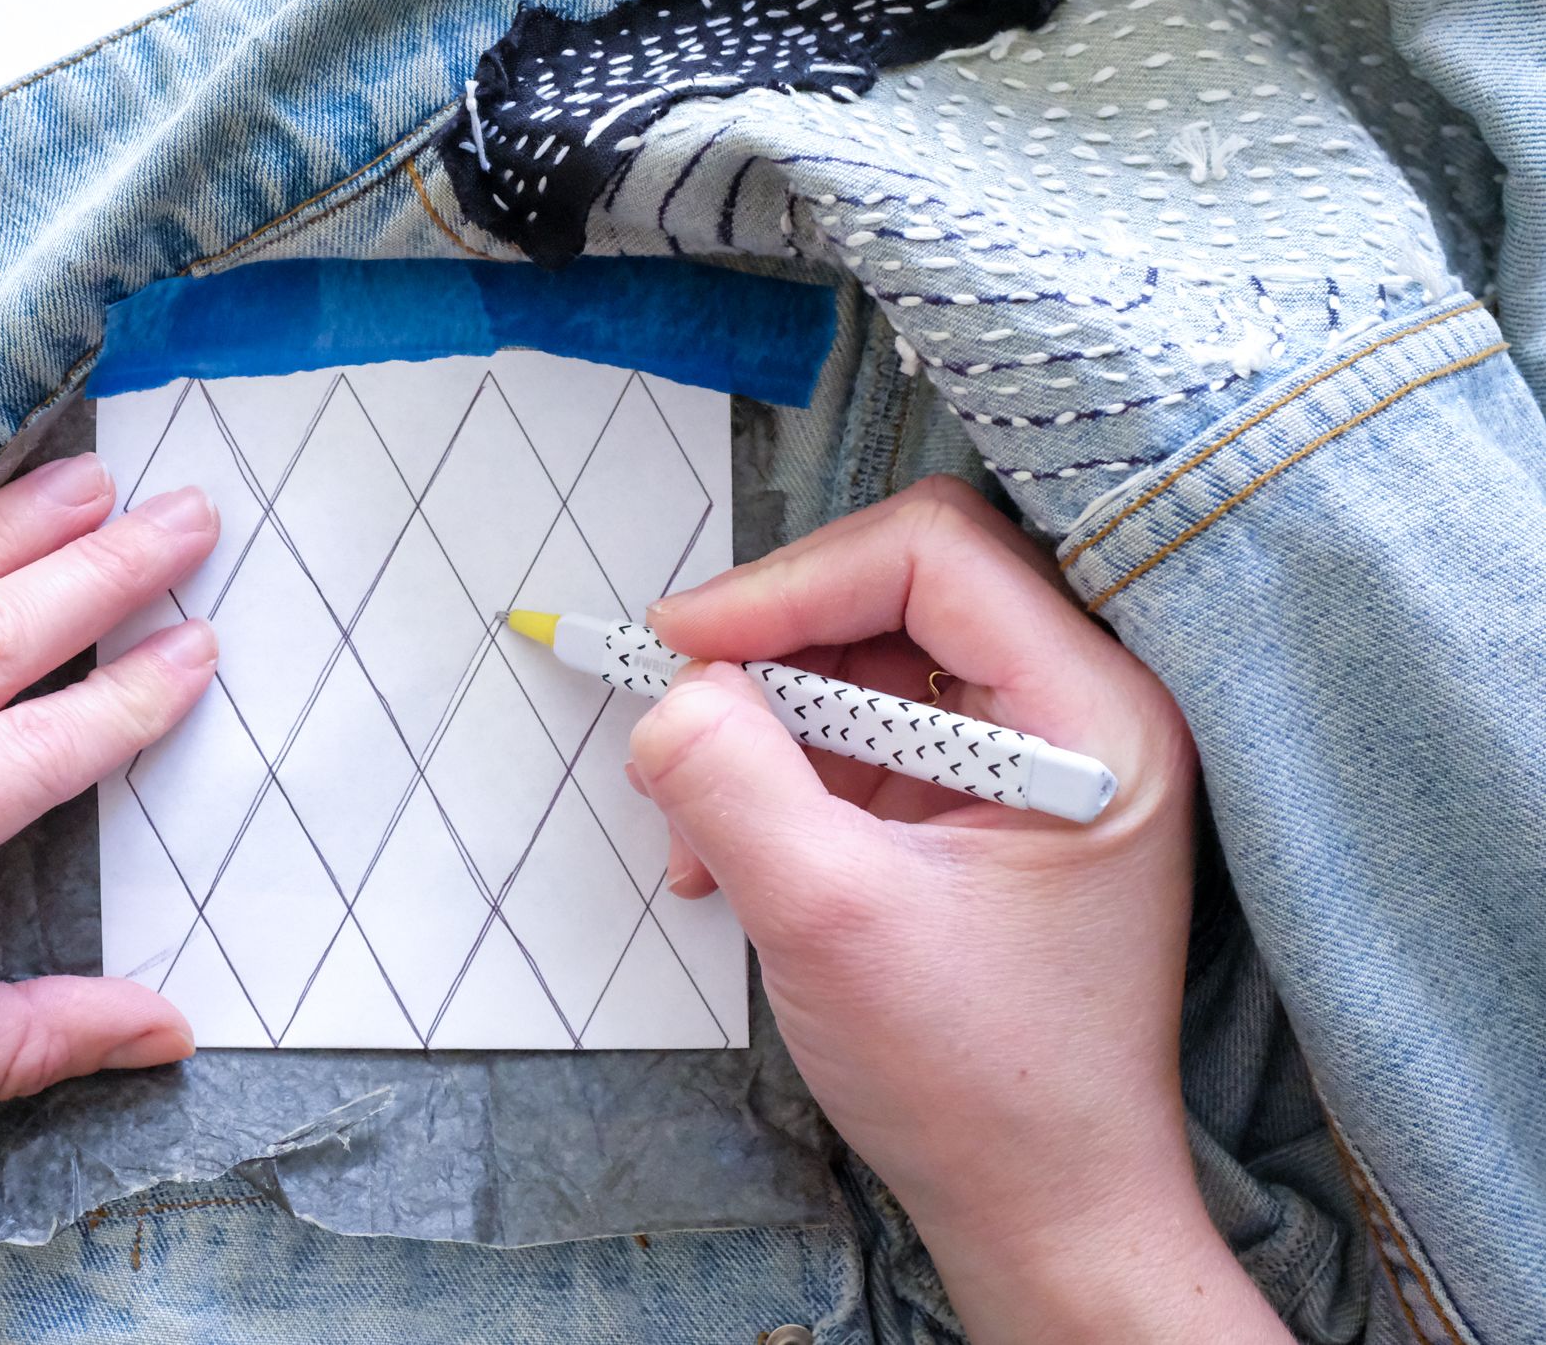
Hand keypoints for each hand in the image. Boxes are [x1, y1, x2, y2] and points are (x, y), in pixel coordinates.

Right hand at [631, 477, 1287, 1343]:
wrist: (1041, 1207)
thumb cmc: (977, 1084)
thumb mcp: (826, 923)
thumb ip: (731, 785)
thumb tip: (671, 691)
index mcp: (1093, 718)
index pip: (931, 555)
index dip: (792, 580)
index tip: (683, 643)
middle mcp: (1081, 714)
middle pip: (899, 590)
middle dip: (773, 651)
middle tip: (682, 717)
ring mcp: (1032, 758)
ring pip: (869, 659)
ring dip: (763, 723)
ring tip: (700, 828)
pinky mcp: (984, 804)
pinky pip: (866, 733)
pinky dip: (783, 773)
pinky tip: (728, 856)